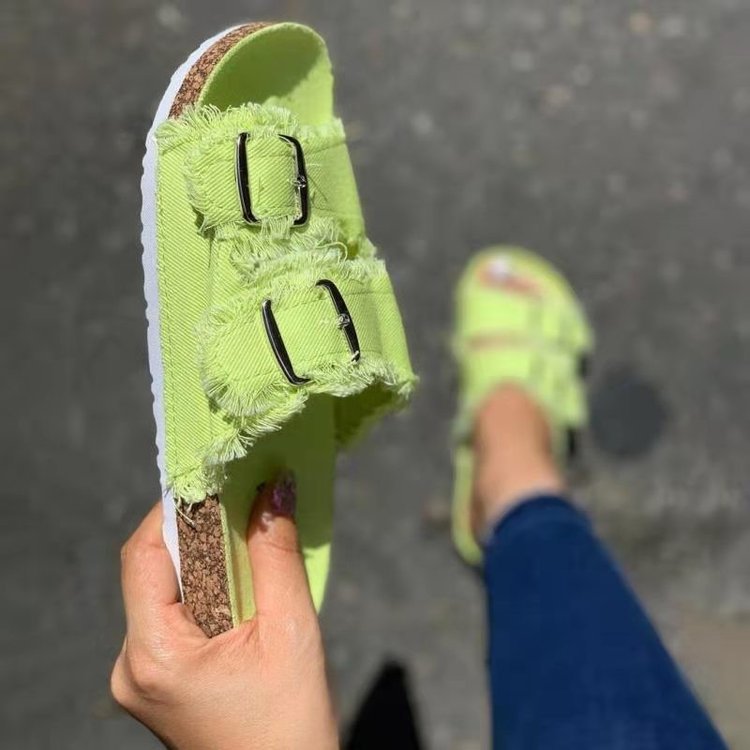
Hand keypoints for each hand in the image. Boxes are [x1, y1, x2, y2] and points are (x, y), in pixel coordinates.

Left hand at [111, 474, 338, 749]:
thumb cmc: (290, 726)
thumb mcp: (290, 632)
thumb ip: (277, 554)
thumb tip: (275, 488)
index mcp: (153, 656)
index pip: (145, 553)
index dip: (177, 507)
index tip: (217, 476)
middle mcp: (133, 665)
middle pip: (154, 569)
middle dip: (200, 530)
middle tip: (243, 498)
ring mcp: (143, 676)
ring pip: (167, 590)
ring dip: (207, 558)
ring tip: (250, 535)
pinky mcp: (161, 679)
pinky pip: (177, 615)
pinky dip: (208, 588)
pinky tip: (243, 579)